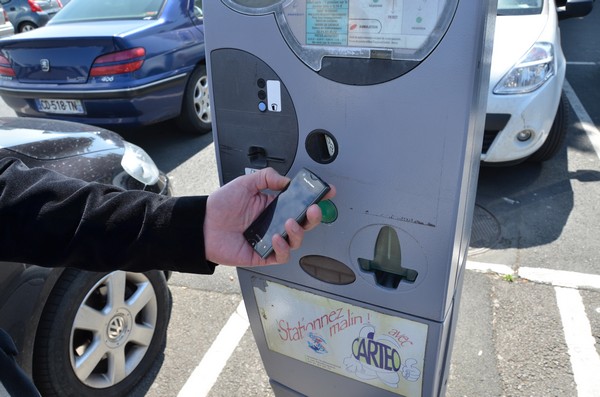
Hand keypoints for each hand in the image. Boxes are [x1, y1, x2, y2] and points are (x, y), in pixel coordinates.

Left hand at [203, 168, 334, 266]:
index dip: (315, 199)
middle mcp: (275, 223)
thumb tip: (287, 180)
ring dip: (298, 232)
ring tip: (290, 223)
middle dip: (314, 217)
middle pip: (304, 223)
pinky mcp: (262, 255)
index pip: (300, 203)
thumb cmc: (220, 206)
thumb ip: (267, 177)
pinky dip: (282, 248)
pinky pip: (280, 255)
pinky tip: (276, 238)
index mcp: (274, 206)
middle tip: (314, 209)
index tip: (327, 192)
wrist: (202, 225)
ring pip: (296, 240)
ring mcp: (270, 240)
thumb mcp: (245, 183)